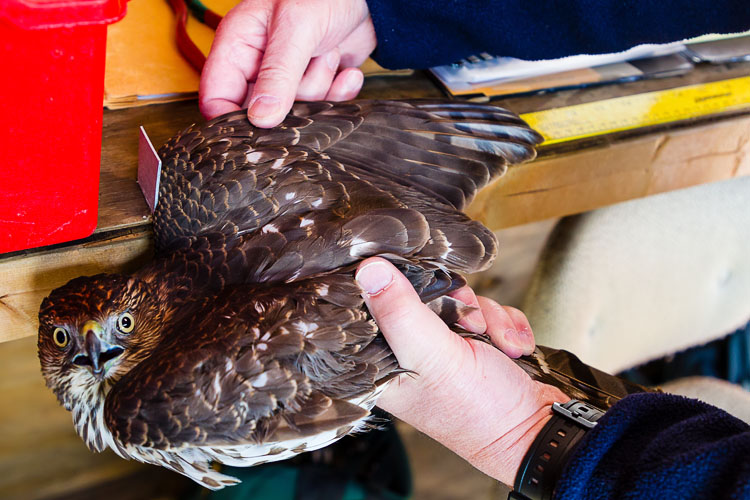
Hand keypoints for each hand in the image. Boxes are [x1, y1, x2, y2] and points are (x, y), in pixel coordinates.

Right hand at [200, 0, 376, 126]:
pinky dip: (339, 92)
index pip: (216, 96)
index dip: (231, 119)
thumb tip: (260, 120)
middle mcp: (258, 64)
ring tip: (327, 53)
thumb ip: (277, 76)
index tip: (258, 129)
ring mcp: (288, 77)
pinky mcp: (316, 85)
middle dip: (291, 99)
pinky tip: (345, 69)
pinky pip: (321, 108)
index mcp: (238, 45)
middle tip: (308, 66)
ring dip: (319, 86)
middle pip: (260, 111)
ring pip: (294, 112)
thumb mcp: (296, 30)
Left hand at [355, 257, 568, 485]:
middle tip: (473, 328)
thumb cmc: (480, 411)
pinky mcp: (477, 344)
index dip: (402, 290)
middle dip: (460, 306)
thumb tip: (369, 269)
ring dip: (489, 317)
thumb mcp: (433, 357)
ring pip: (461, 298)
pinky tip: (510, 349)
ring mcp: (445, 349)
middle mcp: (411, 355)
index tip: (428, 295)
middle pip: (424, 294)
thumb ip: (400, 312)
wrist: (540, 432)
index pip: (375, 305)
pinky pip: (488, 310)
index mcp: (384, 364)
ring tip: (498, 347)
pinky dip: (504, 325)